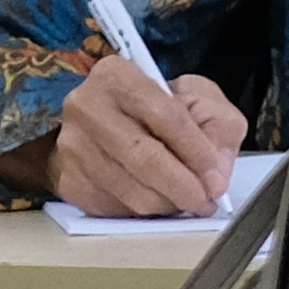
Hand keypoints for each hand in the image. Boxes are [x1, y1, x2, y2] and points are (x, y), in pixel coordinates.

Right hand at [52, 56, 244, 215]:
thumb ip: (218, 126)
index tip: (216, 179)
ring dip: (168, 204)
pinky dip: (145, 213)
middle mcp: (87, 107)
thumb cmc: (155, 108)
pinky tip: (155, 198)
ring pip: (132, 192)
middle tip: (205, 202)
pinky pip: (116, 210)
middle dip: (184, 188)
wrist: (105, 122)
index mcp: (118, 75)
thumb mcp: (196, 99)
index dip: (197, 152)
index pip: (165, 116)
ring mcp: (73, 146)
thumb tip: (216, 175)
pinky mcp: (70, 181)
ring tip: (184, 200)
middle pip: (143, 158)